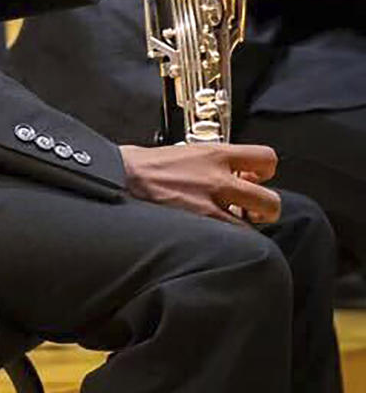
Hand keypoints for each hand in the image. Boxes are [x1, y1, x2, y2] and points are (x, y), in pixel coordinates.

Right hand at [120, 141, 280, 225]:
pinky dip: (228, 242)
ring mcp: (210, 205)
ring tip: (233, 226)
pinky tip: (216, 237)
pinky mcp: (198, 226)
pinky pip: (229, 240)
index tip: (256, 178)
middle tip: (252, 210)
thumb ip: (212, 161)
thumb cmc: (147, 164)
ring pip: (253, 227)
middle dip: (265, 209)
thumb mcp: (186, 150)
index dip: (266, 171)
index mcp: (215, 153)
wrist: (121, 176)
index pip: (266, 157)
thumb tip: (233, 172)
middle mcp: (218, 178)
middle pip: (270, 201)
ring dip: (246, 229)